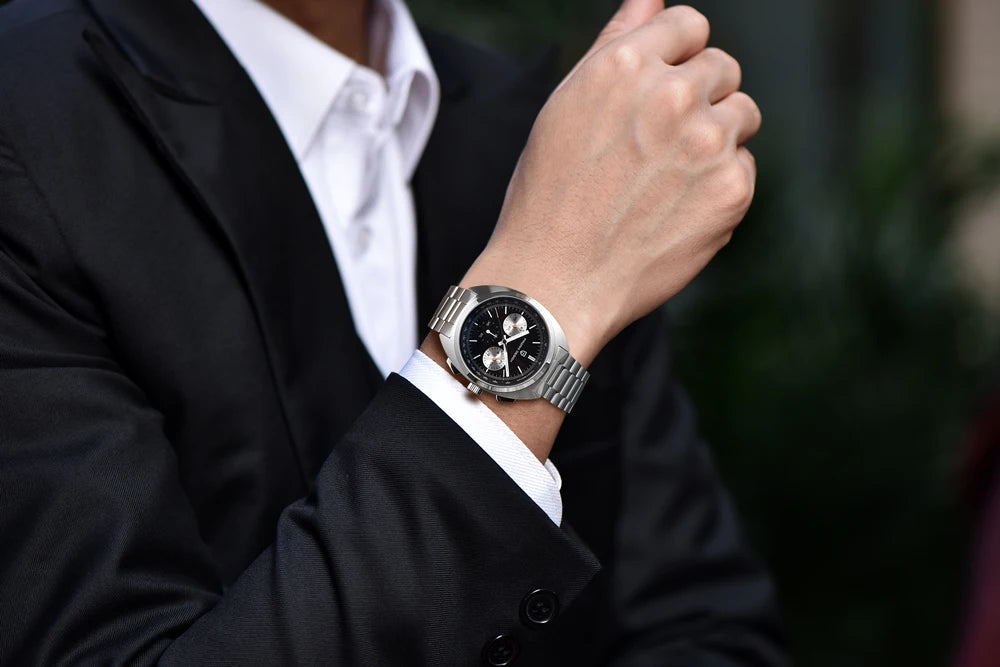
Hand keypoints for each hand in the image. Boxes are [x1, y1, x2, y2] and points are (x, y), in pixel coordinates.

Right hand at [462, 0, 760, 365]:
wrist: (556, 280)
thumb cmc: (549, 195)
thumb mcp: (567, 107)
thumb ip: (618, 42)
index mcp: (625, 64)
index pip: (689, 25)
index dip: (675, 59)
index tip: (658, 93)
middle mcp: (672, 94)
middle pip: (721, 67)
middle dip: (697, 98)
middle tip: (655, 147)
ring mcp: (708, 142)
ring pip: (741, 114)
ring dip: (716, 137)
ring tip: (666, 179)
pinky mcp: (732, 189)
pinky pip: (743, 166)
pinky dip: (718, 185)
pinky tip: (675, 210)